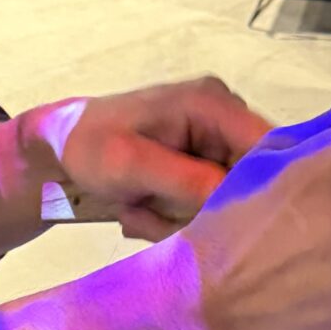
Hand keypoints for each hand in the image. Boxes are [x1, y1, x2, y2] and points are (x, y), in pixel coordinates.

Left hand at [48, 76, 272, 241]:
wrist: (61, 150)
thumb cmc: (89, 146)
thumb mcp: (132, 165)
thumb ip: (188, 182)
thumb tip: (240, 203)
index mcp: (214, 104)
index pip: (269, 147)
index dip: (263, 189)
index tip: (230, 225)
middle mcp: (225, 118)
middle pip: (251, 179)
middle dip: (209, 209)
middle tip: (157, 216)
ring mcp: (216, 142)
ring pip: (228, 198)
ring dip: (186, 217)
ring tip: (141, 210)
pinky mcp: (204, 165)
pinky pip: (209, 203)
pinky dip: (178, 217)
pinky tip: (145, 210)